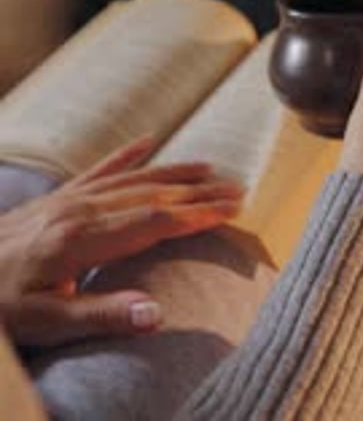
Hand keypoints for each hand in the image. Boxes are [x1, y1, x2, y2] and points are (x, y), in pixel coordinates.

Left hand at [0, 137, 241, 345]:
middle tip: (236, 189)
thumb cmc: (1, 304)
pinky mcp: (57, 197)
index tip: (231, 210)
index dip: (195, 215)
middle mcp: (79, 210)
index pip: (153, 221)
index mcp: (82, 239)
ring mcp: (68, 199)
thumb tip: (158, 313)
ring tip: (210, 168)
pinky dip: (126, 155)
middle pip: (151, 194)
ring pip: (132, 178)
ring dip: (173, 171)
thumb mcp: (45, 322)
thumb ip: (102, 315)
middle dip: (197, 191)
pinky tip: (148, 141)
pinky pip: (99, 169)